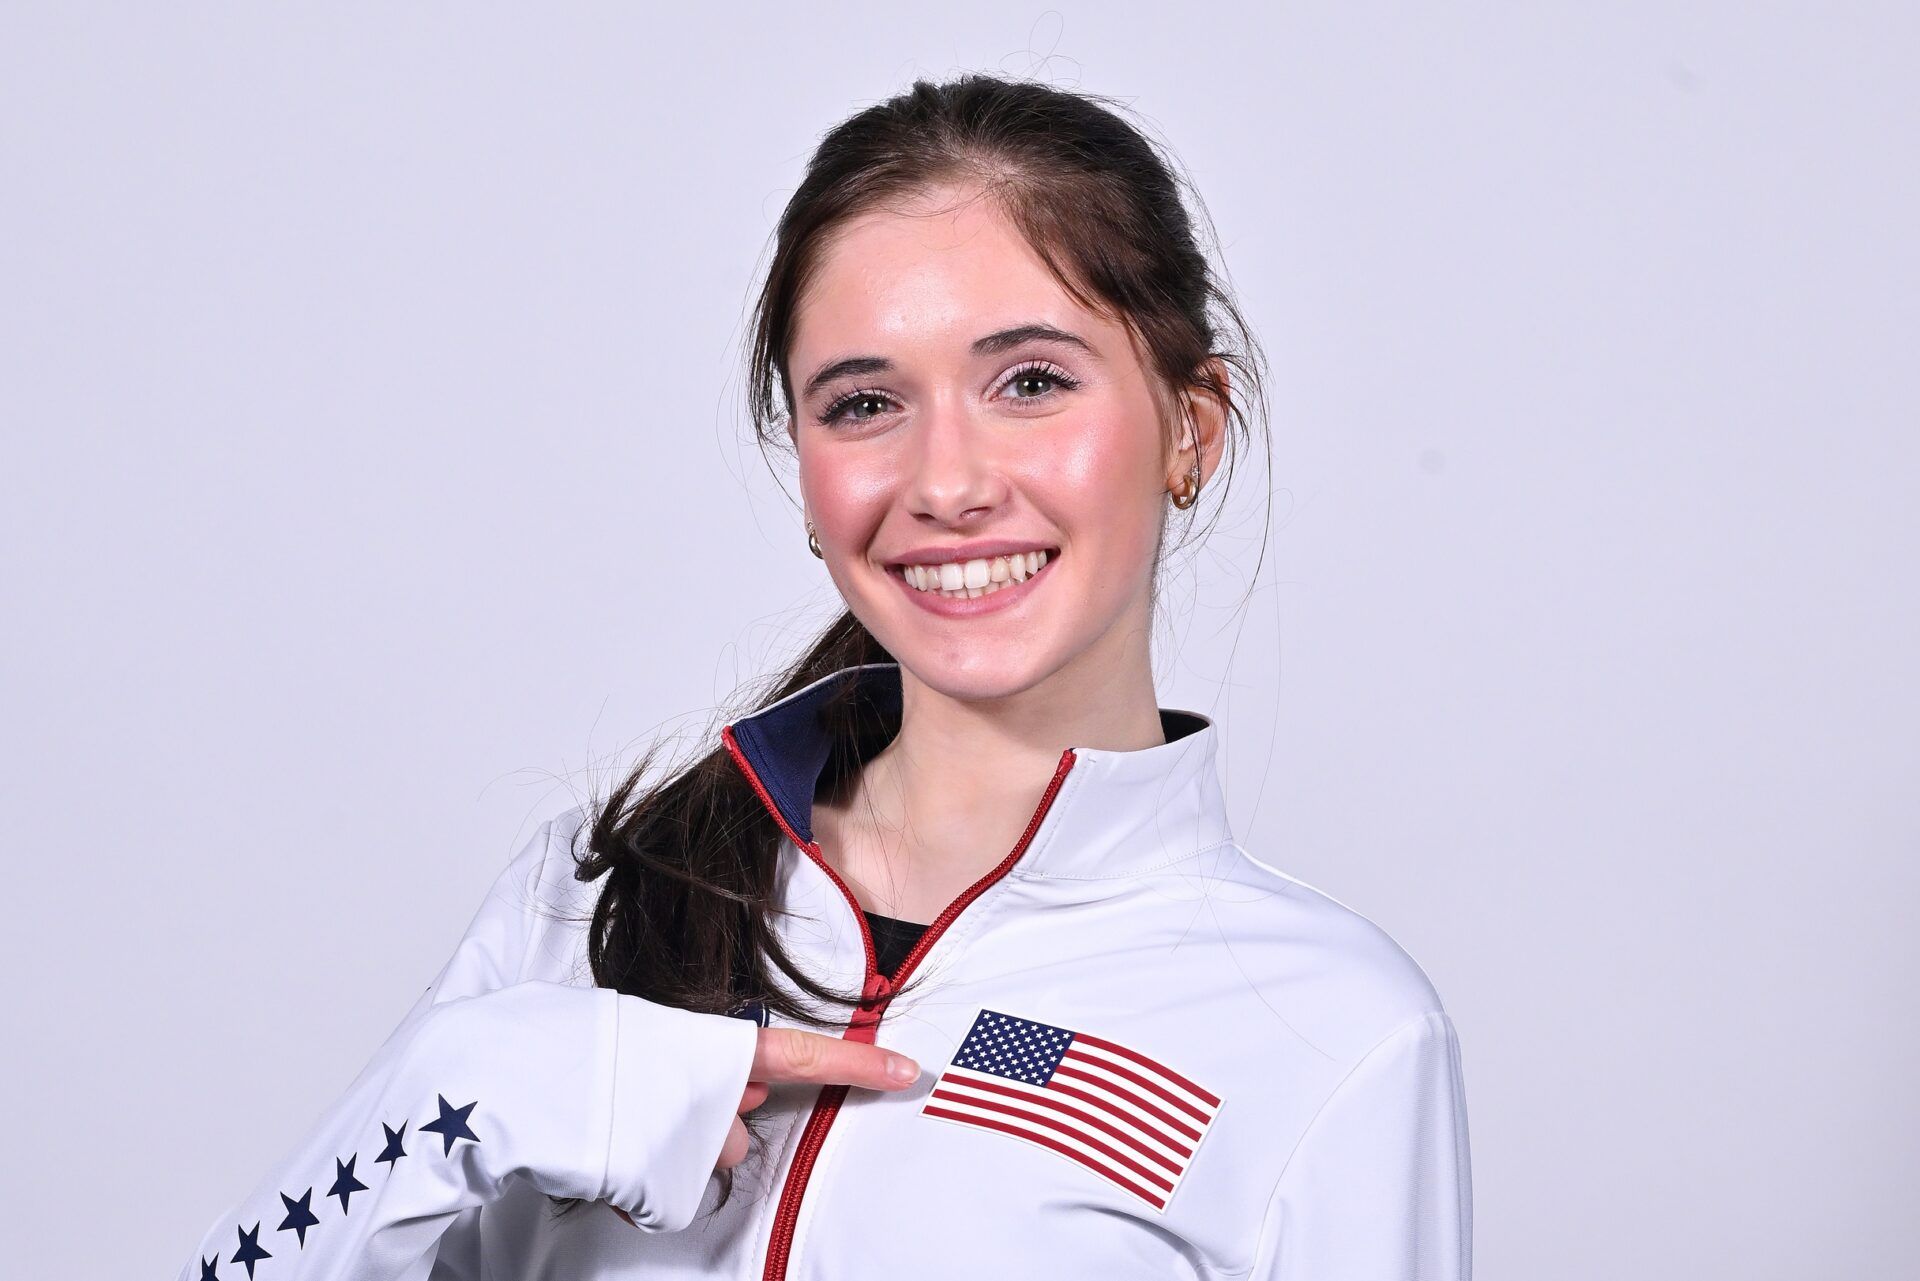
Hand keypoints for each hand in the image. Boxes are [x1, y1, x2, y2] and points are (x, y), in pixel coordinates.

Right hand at [607, 1024, 918, 1227]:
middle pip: (739, 1123)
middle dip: (707, 1117)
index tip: (909, 1071)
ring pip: (708, 1156)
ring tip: (621, 1123)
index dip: (862, 1066)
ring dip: (676, 1149)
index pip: (808, 1057)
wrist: (522, 1084)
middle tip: (649, 1095)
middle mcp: (723, 1099)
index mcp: (720, 1045)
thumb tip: (745, 1086)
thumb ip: (707, 1057)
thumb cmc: (578, 1045)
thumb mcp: (653, 1031)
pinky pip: (670, 1191)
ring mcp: (701, 1148)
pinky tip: (611, 1154)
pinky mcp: (674, 1191)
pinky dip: (644, 1181)